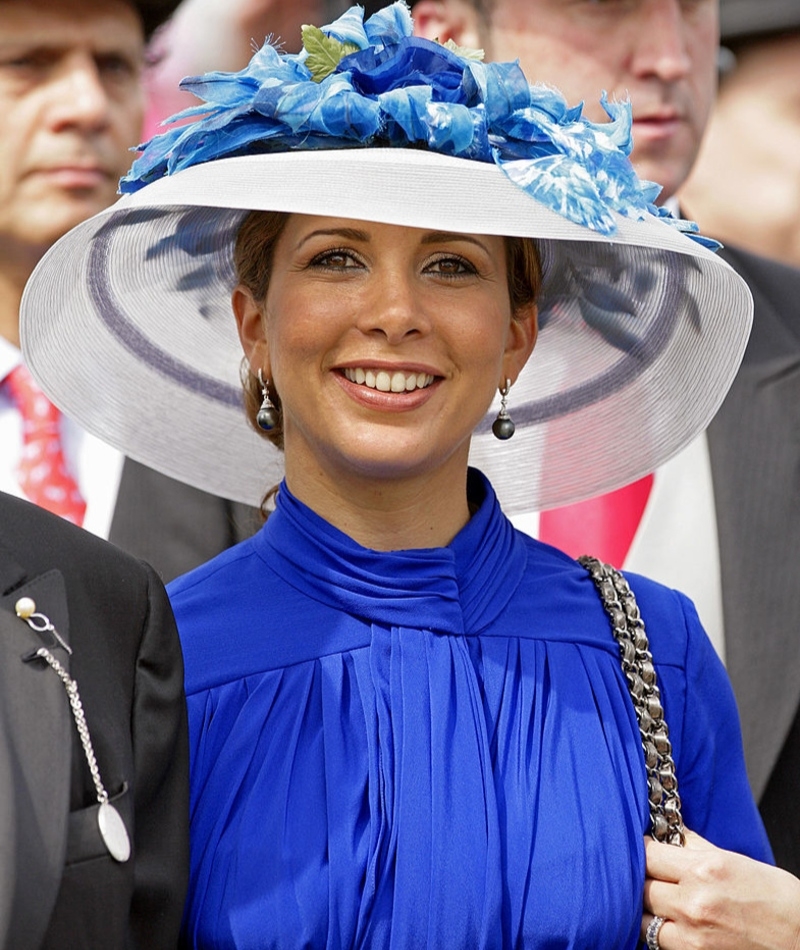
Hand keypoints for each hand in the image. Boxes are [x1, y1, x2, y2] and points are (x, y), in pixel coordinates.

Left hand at [642, 830, 799, 949]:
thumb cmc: (777, 899)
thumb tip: (670, 831)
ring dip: (647, 909)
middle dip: (643, 879)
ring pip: (642, 918)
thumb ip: (695, 847)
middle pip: (641, 886)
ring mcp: (692, 934)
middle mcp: (693, 901)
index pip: (647, 855)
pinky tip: (670, 923)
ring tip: (659, 901)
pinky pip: (658, 942)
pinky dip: (659, 932)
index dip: (642, 850)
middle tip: (651, 876)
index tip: (645, 850)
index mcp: (704, 869)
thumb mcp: (735, 861)